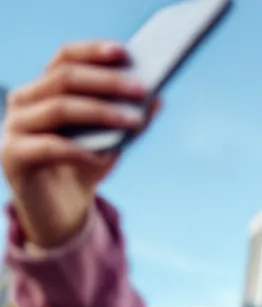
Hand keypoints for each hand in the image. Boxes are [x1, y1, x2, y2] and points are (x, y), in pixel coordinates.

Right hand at [2, 41, 151, 249]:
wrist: (60, 211)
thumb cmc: (86, 167)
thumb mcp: (113, 141)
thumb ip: (129, 118)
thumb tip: (157, 98)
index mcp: (45, 88)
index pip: (65, 58)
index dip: (93, 51)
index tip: (125, 52)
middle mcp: (24, 100)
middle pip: (64, 78)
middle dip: (107, 82)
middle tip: (142, 89)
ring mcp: (13, 126)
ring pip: (58, 108)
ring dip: (101, 112)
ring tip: (135, 121)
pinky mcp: (11, 156)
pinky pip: (49, 146)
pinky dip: (81, 150)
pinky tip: (106, 156)